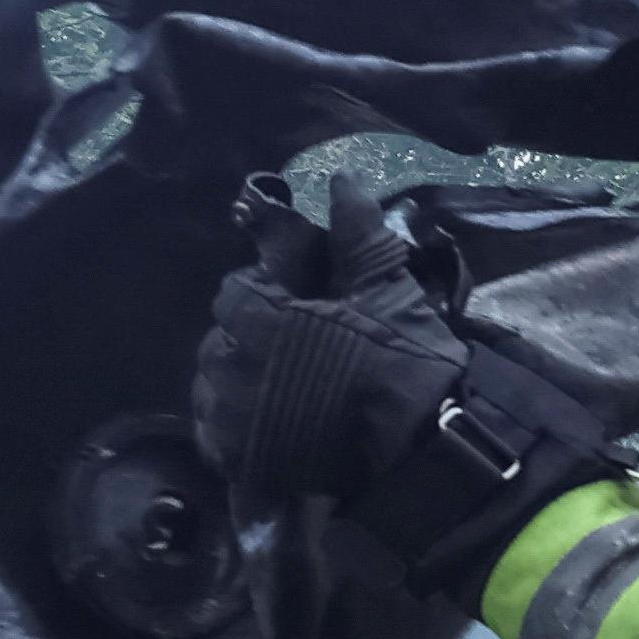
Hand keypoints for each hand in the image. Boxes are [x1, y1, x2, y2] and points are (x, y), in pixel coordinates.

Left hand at [197, 185, 460, 502]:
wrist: (421, 449)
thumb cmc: (402, 362)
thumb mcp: (385, 288)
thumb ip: (355, 233)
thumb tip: (340, 177)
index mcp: (255, 315)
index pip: (237, 292)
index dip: (269, 298)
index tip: (303, 310)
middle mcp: (228, 363)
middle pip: (222, 340)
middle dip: (251, 341)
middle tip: (300, 354)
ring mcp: (229, 417)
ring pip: (216, 388)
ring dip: (242, 385)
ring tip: (284, 394)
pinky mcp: (237, 461)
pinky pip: (218, 437)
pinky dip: (236, 431)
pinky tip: (269, 430)